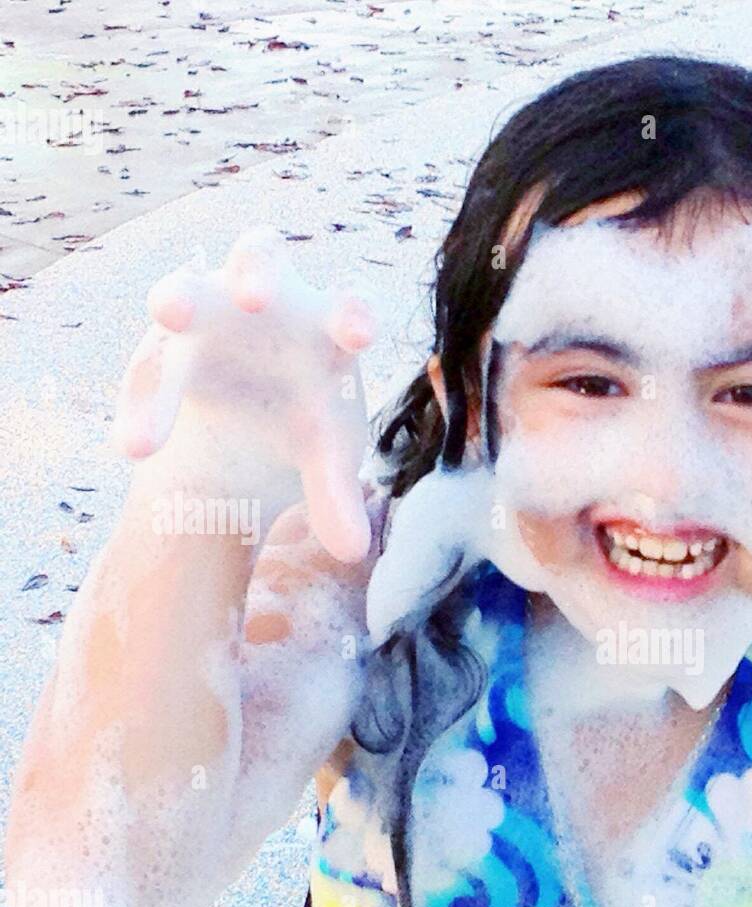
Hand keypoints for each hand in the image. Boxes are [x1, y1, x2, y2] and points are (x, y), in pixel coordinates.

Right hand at [111, 226, 376, 563]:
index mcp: (327, 325)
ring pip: (188, 288)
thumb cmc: (307, 425)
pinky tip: (138, 447)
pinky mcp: (164, 346)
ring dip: (179, 297)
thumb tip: (353, 552)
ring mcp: (208, 314)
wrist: (250, 433)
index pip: (347, 304)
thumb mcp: (324, 461)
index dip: (354, 312)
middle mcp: (269, 302)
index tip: (360, 336)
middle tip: (254, 296)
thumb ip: (337, 498)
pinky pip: (149, 365)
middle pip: (261, 255)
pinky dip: (145, 403)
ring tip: (169, 315)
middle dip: (257, 271)